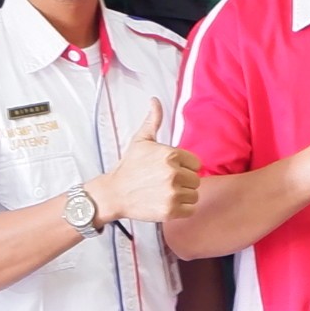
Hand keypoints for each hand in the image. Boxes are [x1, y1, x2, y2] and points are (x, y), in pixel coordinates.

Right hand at [97, 97, 200, 223]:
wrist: (114, 193)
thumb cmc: (129, 167)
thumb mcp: (141, 140)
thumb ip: (153, 120)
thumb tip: (155, 100)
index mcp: (170, 154)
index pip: (195, 163)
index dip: (184, 167)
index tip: (169, 171)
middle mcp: (173, 173)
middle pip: (195, 180)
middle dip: (183, 182)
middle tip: (164, 183)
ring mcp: (172, 193)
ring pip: (194, 195)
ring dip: (183, 196)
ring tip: (164, 193)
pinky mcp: (170, 210)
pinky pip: (191, 210)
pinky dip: (182, 209)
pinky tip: (166, 203)